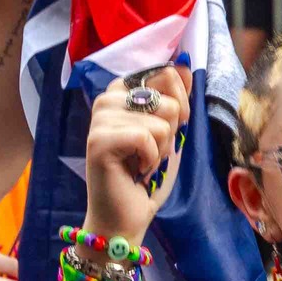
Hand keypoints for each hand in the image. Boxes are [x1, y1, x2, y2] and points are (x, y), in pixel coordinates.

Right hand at [81, 64, 189, 242]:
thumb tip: (183, 63)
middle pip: (168, 99)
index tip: (162, 133)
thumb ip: (177, 96)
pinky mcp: (98, 139)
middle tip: (150, 152)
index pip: (167, 75)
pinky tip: (136, 170)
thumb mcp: (170, 130)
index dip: (179, 108)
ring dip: (160, 150)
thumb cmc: (147, 175)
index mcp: (123, 91)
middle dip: (171, 132)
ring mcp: (99, 118)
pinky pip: (146, 137)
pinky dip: (151, 160)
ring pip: (161, 121)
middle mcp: (107, 98)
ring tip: (141, 163)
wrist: (126, 217)